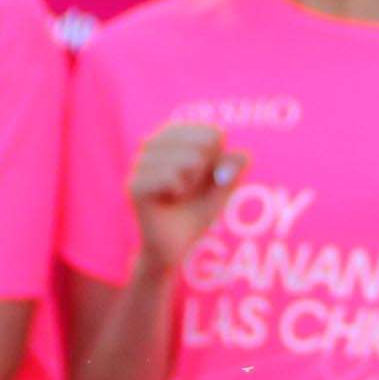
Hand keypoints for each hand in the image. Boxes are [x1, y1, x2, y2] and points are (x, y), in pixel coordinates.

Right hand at [129, 123, 241, 273]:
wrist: (173, 246)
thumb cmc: (194, 212)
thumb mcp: (221, 190)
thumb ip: (233, 170)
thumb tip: (244, 156)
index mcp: (171, 138)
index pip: (211, 133)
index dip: (219, 161)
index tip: (204, 176)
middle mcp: (152, 145)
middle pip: (201, 143)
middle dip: (207, 170)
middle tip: (191, 188)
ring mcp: (139, 164)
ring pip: (186, 159)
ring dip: (193, 181)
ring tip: (181, 194)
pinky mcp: (134, 185)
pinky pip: (170, 176)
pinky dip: (180, 189)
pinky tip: (172, 198)